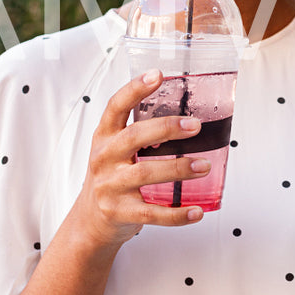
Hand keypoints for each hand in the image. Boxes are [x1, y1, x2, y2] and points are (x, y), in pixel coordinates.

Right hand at [67, 70, 208, 251]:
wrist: (90, 220)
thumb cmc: (112, 176)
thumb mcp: (115, 149)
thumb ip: (141, 131)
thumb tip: (191, 111)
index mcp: (105, 137)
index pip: (116, 107)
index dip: (135, 89)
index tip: (157, 75)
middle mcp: (104, 158)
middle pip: (134, 137)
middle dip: (166, 128)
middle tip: (195, 126)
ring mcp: (110, 186)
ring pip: (146, 174)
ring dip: (179, 168)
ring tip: (204, 166)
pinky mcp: (120, 212)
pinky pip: (152, 213)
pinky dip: (177, 214)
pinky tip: (197, 211)